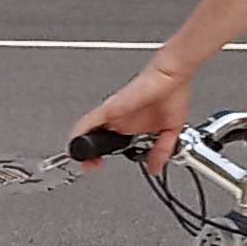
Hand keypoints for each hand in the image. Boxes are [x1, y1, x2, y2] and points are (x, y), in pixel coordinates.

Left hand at [72, 64, 192, 176]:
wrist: (172, 77)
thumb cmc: (172, 94)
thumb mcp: (170, 131)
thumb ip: (162, 151)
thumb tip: (156, 168)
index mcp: (130, 126)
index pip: (108, 143)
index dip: (100, 155)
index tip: (97, 166)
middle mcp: (118, 120)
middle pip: (94, 138)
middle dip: (87, 154)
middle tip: (89, 166)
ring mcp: (112, 114)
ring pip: (87, 131)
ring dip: (80, 145)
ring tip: (80, 159)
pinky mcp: (110, 108)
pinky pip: (89, 121)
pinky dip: (80, 132)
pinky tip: (75, 142)